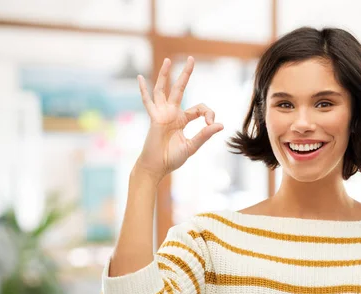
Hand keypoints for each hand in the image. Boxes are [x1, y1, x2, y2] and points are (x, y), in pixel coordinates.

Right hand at [134, 56, 223, 182]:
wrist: (156, 167)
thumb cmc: (171, 158)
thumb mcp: (192, 146)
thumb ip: (204, 135)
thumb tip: (220, 125)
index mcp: (182, 119)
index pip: (199, 108)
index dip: (209, 113)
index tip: (211, 123)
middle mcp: (172, 113)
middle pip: (179, 89)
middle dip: (186, 74)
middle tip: (192, 59)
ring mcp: (161, 114)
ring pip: (163, 90)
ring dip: (165, 75)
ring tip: (169, 60)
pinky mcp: (154, 118)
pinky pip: (147, 102)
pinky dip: (143, 90)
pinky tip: (140, 78)